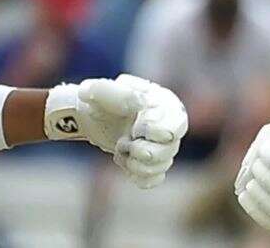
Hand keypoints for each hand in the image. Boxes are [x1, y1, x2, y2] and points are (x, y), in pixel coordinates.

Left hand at [45, 74, 187, 188]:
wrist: (94, 117)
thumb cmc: (99, 100)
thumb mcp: (101, 91)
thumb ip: (118, 94)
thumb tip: (141, 102)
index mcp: (166, 103)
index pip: (175, 127)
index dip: (151, 132)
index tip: (133, 127)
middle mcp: (171, 125)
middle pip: (170, 150)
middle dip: (141, 150)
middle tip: (122, 141)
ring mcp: (165, 145)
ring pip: (161, 165)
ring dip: (134, 162)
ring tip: (120, 148)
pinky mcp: (155, 163)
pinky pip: (155, 178)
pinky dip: (137, 175)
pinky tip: (125, 162)